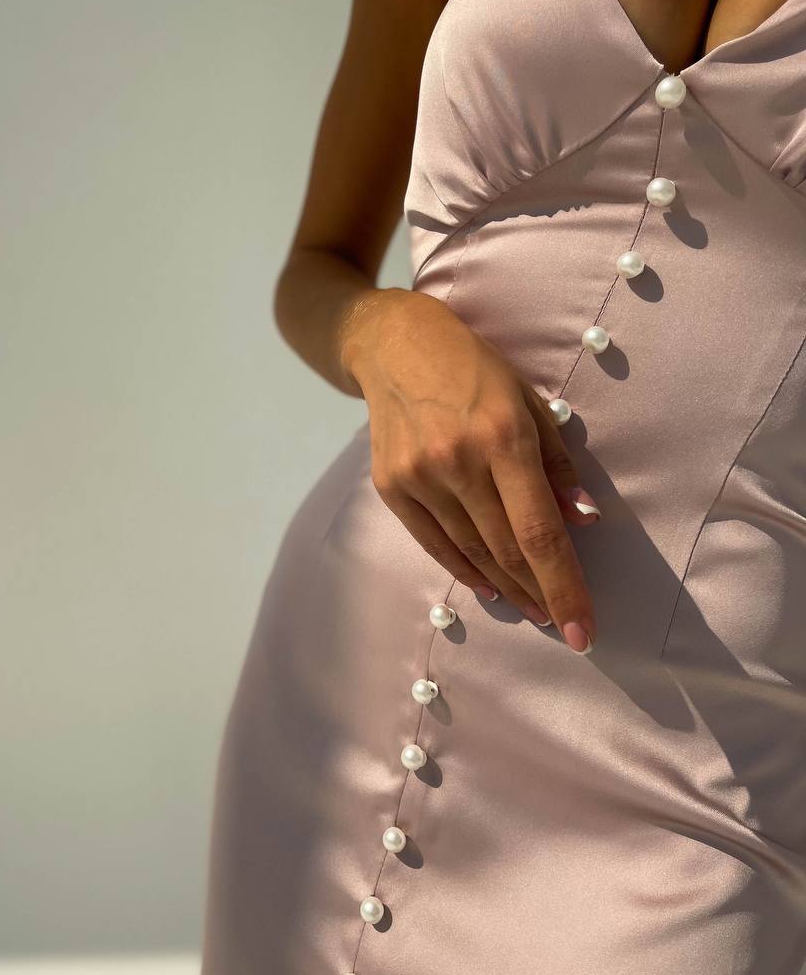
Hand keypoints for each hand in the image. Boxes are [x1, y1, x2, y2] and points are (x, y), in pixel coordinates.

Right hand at [342, 289, 598, 652]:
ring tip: (534, 610)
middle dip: (541, 595)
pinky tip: (491, 588)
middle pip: (507, 549)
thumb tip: (581, 520)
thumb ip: (555, 463)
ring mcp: (419, 476)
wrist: (392, 344)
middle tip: (565, 624)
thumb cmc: (473, 368)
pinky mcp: (391, 486)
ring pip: (472, 552)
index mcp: (503, 436)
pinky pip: (434, 543)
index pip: (539, 530)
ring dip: (509, 588)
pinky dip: (465, 570)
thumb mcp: (527, 400)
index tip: (585, 630)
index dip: (564, 585)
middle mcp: (458, 461)